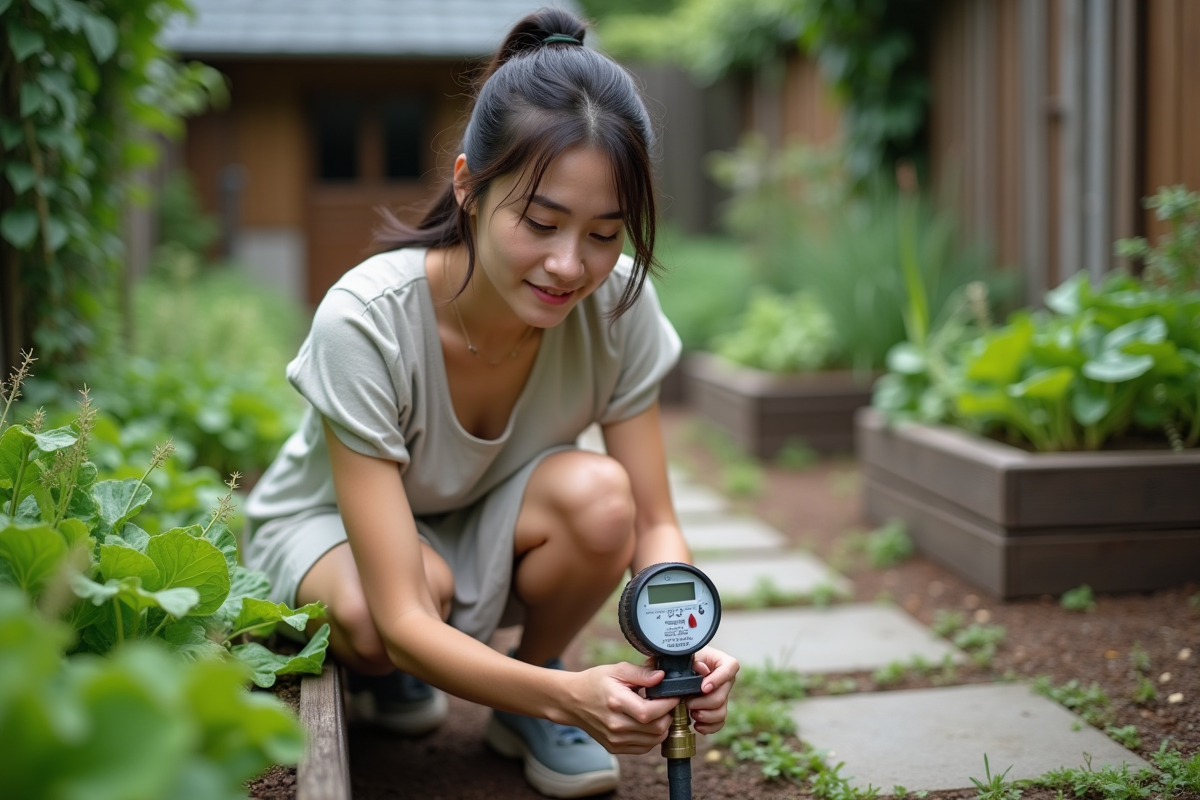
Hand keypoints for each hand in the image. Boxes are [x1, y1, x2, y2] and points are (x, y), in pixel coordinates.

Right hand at [559, 662, 680, 753]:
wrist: (572, 701)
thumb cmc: (594, 682)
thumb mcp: (617, 670)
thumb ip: (641, 673)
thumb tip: (662, 676)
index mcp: (616, 703)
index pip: (651, 712)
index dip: (668, 704)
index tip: (675, 695)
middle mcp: (616, 725)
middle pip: (656, 729)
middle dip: (669, 716)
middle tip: (669, 704)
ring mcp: (615, 739)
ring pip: (653, 741)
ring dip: (663, 727)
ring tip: (659, 713)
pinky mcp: (615, 747)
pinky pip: (644, 748)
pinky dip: (652, 737)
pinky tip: (649, 723)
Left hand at [684, 646, 738, 734]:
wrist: (679, 669)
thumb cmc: (684, 659)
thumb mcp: (687, 655)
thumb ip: (694, 660)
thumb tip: (702, 669)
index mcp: (723, 662)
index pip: (730, 667)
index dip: (718, 680)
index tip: (703, 688)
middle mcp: (726, 680)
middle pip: (722, 696)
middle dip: (703, 703)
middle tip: (687, 702)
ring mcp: (722, 696)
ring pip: (721, 712)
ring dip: (705, 716)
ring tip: (691, 713)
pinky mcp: (717, 710)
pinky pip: (719, 723)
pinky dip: (708, 727)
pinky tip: (696, 725)